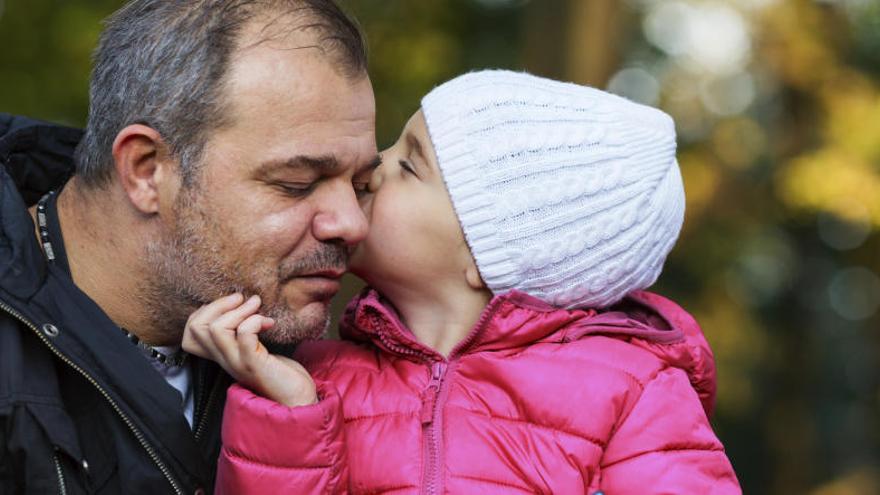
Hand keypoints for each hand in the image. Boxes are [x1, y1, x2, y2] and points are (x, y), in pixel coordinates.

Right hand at [182, 294, 317, 406]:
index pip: (190, 334)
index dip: (203, 312)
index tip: (230, 305)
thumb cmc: (280, 372)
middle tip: (242, 300)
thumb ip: (245, 332)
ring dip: (239, 310)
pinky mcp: (254, 364)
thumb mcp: (256, 348)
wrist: (297, 400)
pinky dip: (254, 321)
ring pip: (216, 329)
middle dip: (218, 305)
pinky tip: (268, 322)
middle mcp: (224, 359)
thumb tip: (247, 302)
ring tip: (257, 306)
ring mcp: (237, 363)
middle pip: (197, 328)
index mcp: (222, 355)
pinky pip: (244, 335)